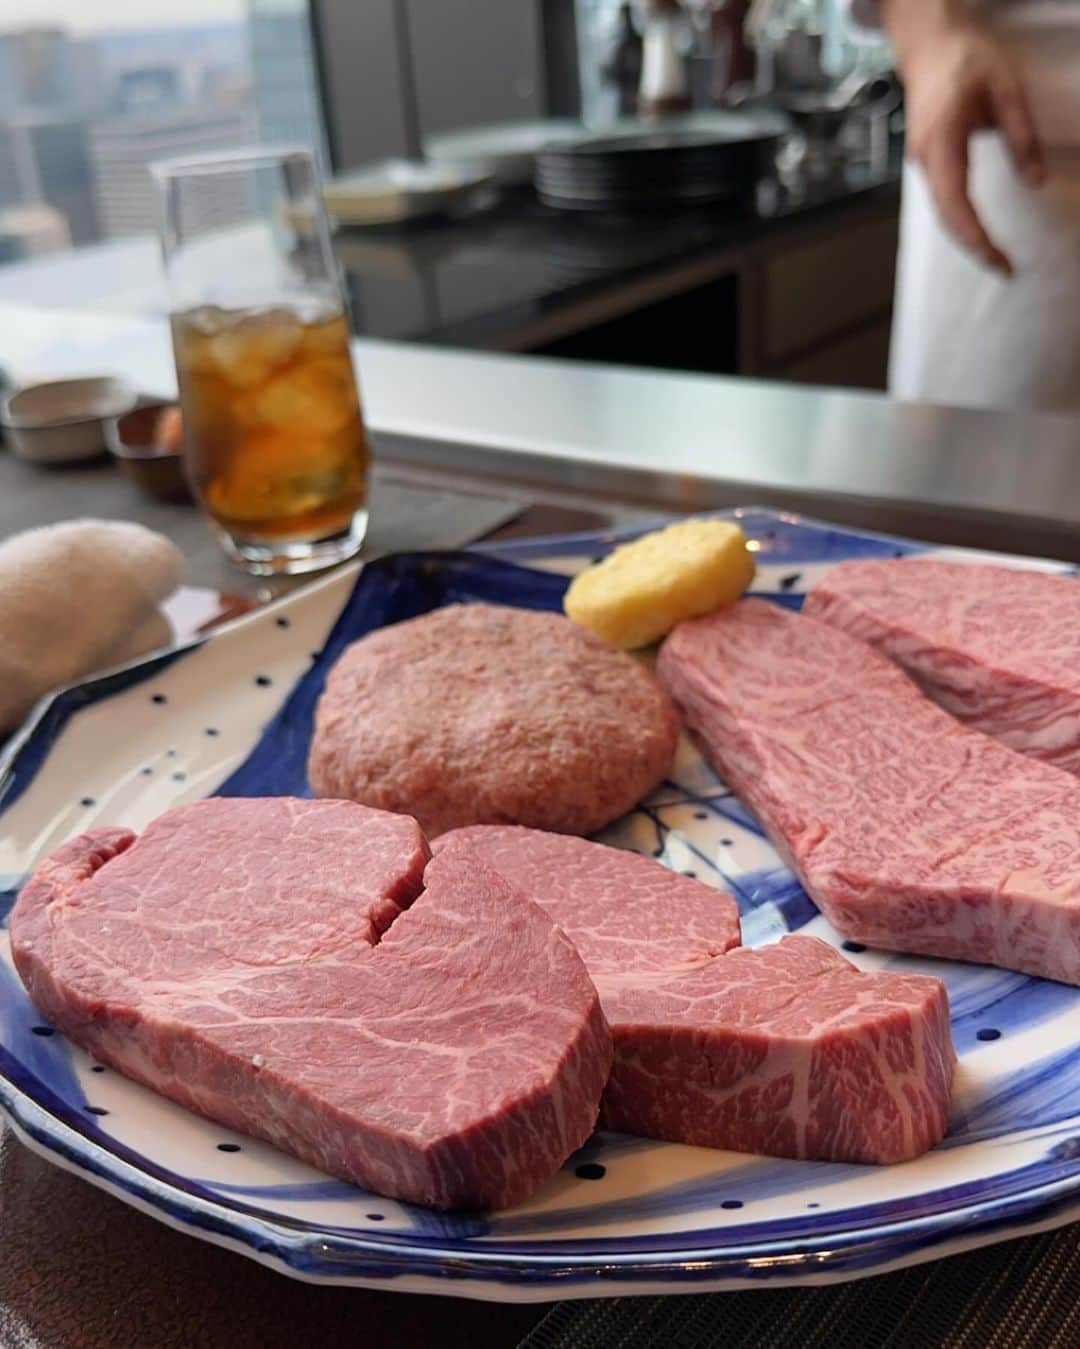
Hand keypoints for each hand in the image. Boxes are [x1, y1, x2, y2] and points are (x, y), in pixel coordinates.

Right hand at [886, 5, 1044, 273]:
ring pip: (941, 210)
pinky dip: (959, 219)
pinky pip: (941, 198)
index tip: (999, 260)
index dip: (976, 237)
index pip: (955, 204)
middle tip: (1004, 268)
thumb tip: (1036, 180)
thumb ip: (1022, 136)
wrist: (928, 42)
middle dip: (974, 246)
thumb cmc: (965, 58)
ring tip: (993, 254)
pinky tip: (977, 229)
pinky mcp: (924, 158)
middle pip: (946, 216)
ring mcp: (920, 160)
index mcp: (942, 141)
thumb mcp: (1007, 89)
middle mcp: (924, 157)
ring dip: (965, 236)